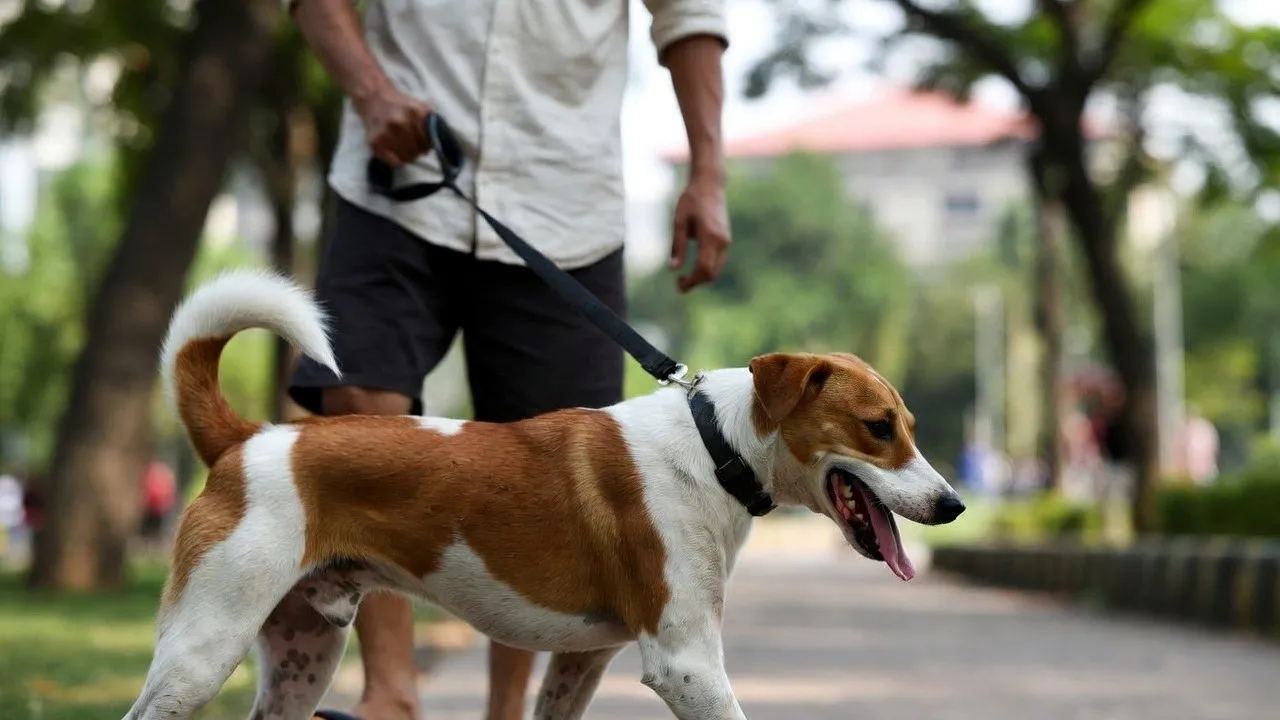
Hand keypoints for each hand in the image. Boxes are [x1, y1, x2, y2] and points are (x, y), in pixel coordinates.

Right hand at [355, 86, 432, 167]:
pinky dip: (398, 161)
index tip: (425, 142)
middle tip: (413, 143)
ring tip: (404, 146)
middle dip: (419, 150)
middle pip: (419, 151)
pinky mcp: (376, 144)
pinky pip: (395, 163)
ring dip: (409, 156)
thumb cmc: (402, 106)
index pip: (431, 142)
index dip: (429, 144)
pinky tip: (396, 151)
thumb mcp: (422, 108)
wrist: (375, 99)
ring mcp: (386, 134)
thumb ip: (434, 123)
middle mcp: (400, 123)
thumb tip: (443, 143)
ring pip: (408, 159)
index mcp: (416, 113)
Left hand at [668, 175, 729, 292]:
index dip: (691, 281)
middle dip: (696, 283)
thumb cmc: (691, 200)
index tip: (678, 285)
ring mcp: (726, 241)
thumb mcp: (679, 221)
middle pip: (712, 273)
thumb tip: (673, 269)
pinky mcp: (726, 239)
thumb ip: (678, 246)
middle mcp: (721, 241)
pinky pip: (718, 261)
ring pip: (717, 269)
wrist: (710, 184)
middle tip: (679, 286)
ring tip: (684, 278)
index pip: (703, 268)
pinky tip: (694, 268)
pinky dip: (707, 269)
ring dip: (702, 277)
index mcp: (710, 236)